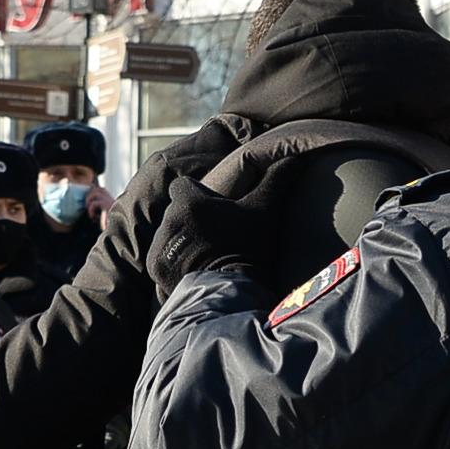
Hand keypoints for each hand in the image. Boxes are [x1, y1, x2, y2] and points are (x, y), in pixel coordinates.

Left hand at [146, 186, 281, 295]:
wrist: (232, 292)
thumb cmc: (249, 247)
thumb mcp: (265, 210)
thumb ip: (275, 179)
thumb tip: (293, 156)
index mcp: (189, 201)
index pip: (183, 187)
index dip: (197, 196)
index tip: (214, 210)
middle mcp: (169, 220)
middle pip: (176, 213)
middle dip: (190, 221)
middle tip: (215, 236)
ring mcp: (159, 245)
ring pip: (169, 236)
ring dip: (182, 242)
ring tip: (207, 257)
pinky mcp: (156, 268)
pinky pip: (163, 260)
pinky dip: (174, 265)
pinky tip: (196, 271)